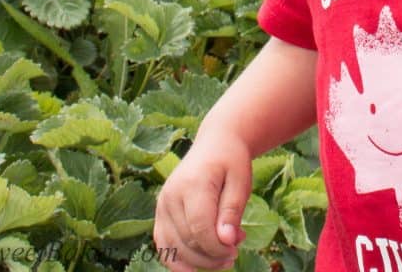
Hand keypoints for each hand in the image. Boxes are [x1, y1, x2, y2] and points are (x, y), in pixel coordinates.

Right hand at [153, 133, 249, 271]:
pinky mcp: (160, 212)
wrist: (215, 142)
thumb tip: (227, 242)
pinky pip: (163, 245)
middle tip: (234, 253)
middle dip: (212, 255)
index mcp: (193, 183)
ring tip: (222, 259)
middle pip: (187, 241)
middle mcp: (171, 195)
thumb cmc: (231, 161)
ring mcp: (162, 204)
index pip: (200, 227)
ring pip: (174, 248)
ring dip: (197, 262)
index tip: (236, 250)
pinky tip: (195, 268)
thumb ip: (232, 211)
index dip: (217, 247)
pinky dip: (177, 261)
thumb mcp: (241, 180)